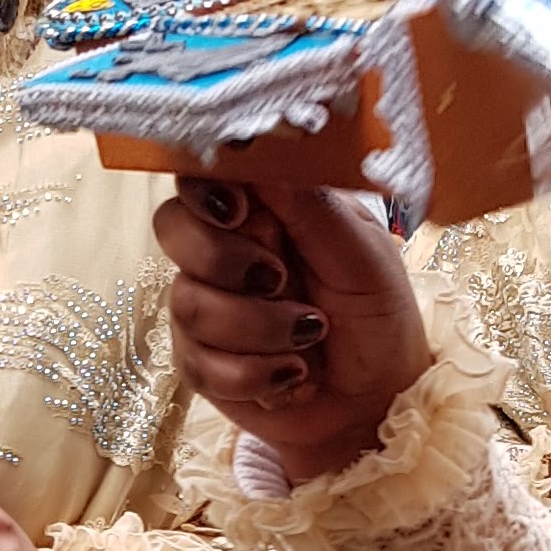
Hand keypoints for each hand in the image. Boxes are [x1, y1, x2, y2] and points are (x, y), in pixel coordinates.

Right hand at [156, 180, 431, 483]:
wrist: (378, 401)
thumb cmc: (378, 317)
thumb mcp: (363, 252)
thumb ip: (310, 203)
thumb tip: (257, 149)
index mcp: (265, 210)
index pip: (203, 175)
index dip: (206, 189)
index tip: (239, 212)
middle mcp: (225, 251)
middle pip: (171, 226)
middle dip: (222, 259)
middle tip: (279, 279)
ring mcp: (208, 307)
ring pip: (188, 303)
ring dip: (258, 329)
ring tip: (310, 336)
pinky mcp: (202, 363)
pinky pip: (198, 363)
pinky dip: (255, 375)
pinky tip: (293, 376)